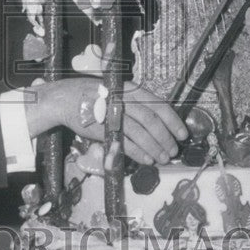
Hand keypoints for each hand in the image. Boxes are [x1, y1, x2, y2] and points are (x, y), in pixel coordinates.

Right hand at [23, 77, 187, 164]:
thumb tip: (160, 122)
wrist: (66, 98)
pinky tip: (147, 160)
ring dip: (155, 148)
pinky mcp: (103, 129)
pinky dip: (139, 153)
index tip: (183, 134)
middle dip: (166, 138)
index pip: (159, 105)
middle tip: (173, 151)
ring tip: (163, 158)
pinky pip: (126, 143)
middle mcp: (125, 100)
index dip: (173, 121)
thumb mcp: (119, 93)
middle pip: (152, 121)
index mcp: (132, 90)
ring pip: (141, 133)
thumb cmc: (95, 96)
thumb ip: (137, 104)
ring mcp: (113, 114)